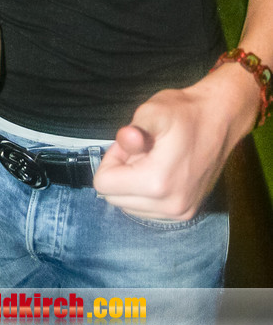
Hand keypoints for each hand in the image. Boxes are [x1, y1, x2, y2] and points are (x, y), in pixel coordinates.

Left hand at [93, 67, 258, 219]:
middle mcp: (169, 205)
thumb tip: (123, 139)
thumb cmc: (183, 112)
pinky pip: (147, 210)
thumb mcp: (152, 111)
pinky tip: (160, 171)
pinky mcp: (186, 213)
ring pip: (129, 206)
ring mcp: (180, 212)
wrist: (220, 119)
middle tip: (140, 149)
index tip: (130, 143)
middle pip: (114, 198)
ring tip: (151, 158)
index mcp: (156, 182)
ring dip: (131, 184)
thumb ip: (132, 131)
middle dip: (120, 173)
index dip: (111, 159)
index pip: (103, 185)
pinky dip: (145, 193)